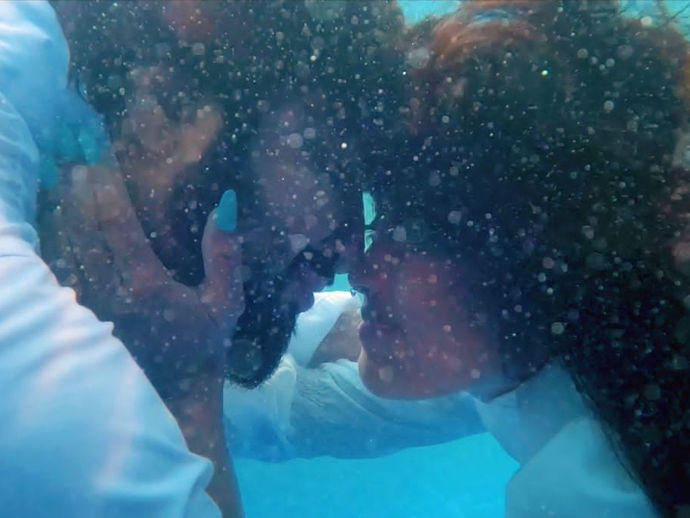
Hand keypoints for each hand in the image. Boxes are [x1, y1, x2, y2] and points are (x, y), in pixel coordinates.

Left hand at [41, 161, 243, 396]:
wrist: (177, 397)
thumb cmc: (205, 348)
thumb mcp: (226, 303)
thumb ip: (225, 255)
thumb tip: (225, 207)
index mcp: (148, 286)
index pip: (118, 228)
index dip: (107, 193)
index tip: (101, 165)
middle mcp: (112, 294)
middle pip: (85, 235)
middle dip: (79, 197)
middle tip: (76, 166)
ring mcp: (93, 309)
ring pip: (69, 254)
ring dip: (64, 218)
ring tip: (62, 188)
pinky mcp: (85, 321)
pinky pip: (65, 277)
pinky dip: (59, 248)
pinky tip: (58, 231)